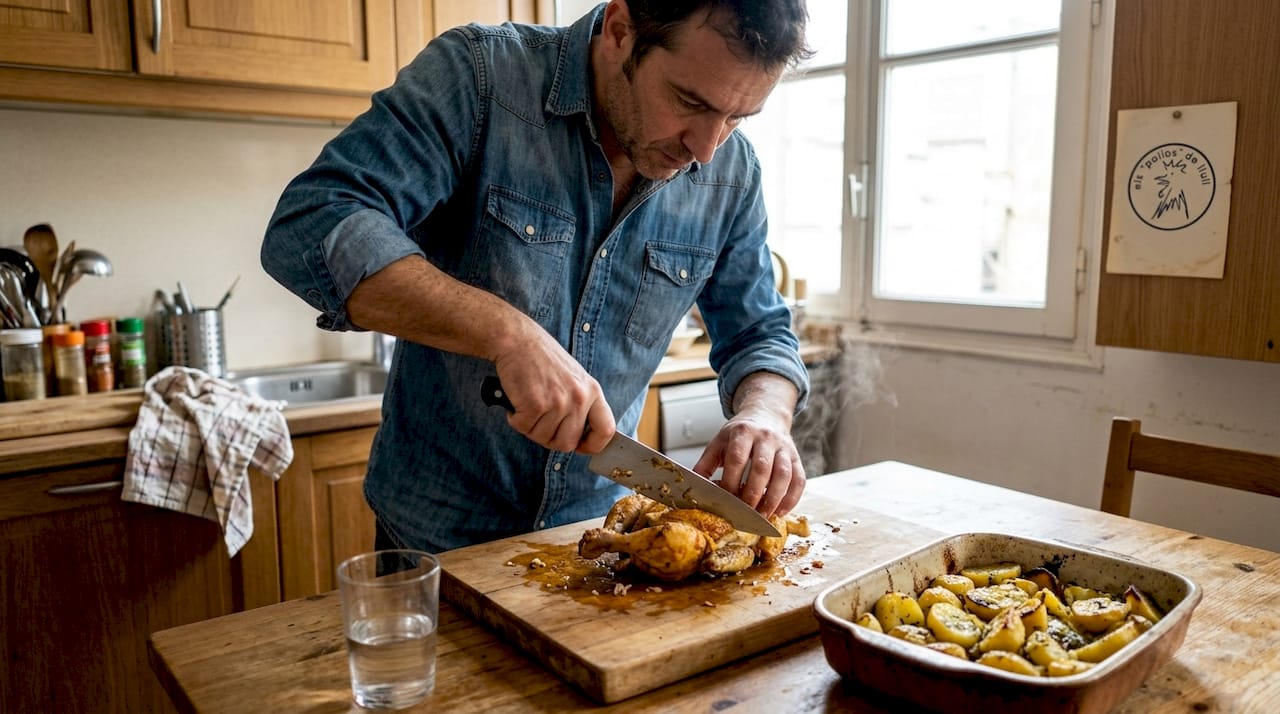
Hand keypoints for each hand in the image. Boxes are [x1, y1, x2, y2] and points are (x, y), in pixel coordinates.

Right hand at [491, 331, 614, 454]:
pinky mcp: (536, 404)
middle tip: (539, 423)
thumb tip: (578, 437)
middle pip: (568, 443)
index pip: (606, 429)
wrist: (518, 340)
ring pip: (543, 438)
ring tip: (527, 405)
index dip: (594, 445)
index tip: (580, 447)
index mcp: (592, 391)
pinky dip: (516, 419)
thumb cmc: (542, 359)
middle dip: (550, 438)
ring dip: (530, 427)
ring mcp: (558, 402)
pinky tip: (517, 401)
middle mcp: (579, 398)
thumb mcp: (574, 378)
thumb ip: (580, 404)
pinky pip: (524, 428)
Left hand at [692, 411, 804, 518]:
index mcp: (742, 432)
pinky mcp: (796, 457)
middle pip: (761, 468)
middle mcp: (765, 437)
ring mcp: (784, 447)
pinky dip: (791, 498)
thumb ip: (705, 465)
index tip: (725, 500)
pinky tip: (780, 511)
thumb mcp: (718, 443)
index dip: (731, 481)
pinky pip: (799, 479)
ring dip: (774, 499)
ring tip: (763, 516)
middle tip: (745, 514)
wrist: (765, 415)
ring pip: (784, 474)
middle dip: (752, 494)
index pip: (737, 458)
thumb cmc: (739, 435)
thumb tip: (694, 489)